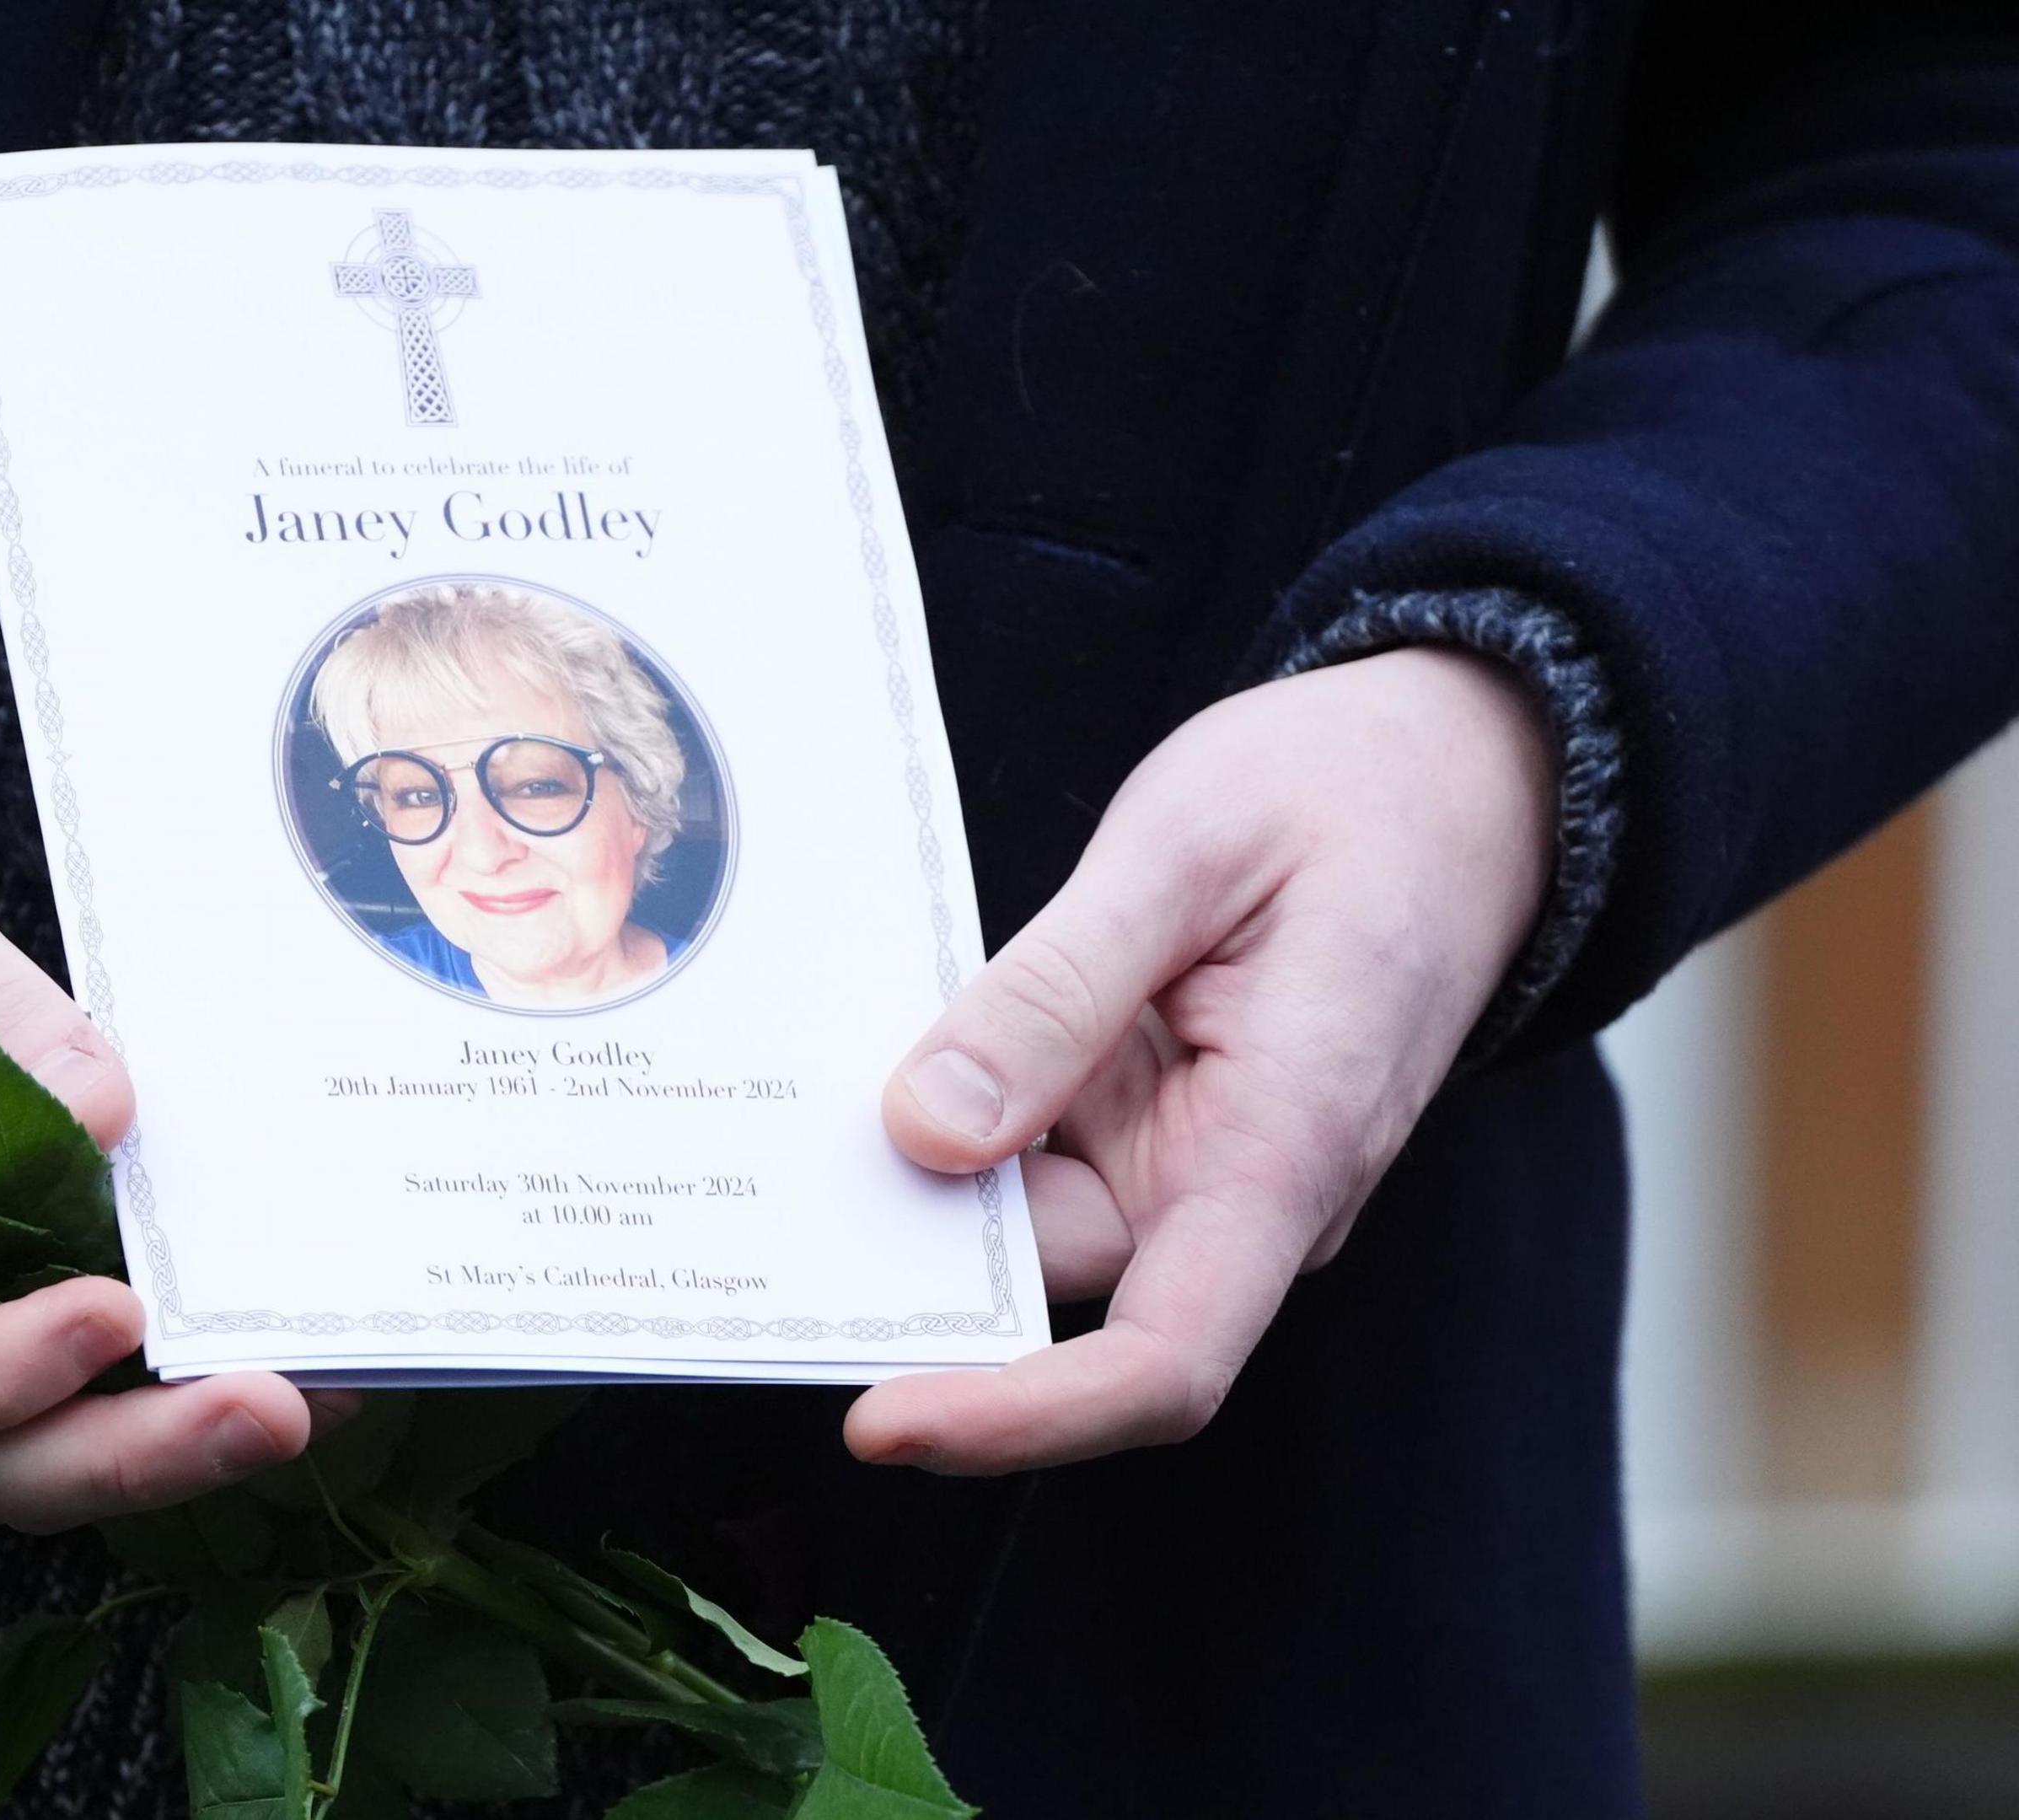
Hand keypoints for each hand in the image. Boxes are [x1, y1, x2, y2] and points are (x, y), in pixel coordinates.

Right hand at [0, 756, 339, 1530]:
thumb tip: (103, 1114)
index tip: (106, 1314)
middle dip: (112, 1451)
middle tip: (263, 1407)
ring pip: (33, 1444)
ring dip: (164, 1442)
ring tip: (314, 1396)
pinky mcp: (9, 1288)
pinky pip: (90, 1376)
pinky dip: (184, 1385)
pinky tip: (310, 1361)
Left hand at [847, 648, 1556, 1473]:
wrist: (1457, 768)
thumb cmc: (1348, 795)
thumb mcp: (1182, 853)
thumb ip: (1055, 992)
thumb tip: (929, 1128)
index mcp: (1285, 1147)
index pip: (1160, 1361)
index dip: (1016, 1415)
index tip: (880, 1420)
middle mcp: (1245, 1192)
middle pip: (1053, 1281)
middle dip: (912, 1256)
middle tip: (758, 1191)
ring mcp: (1203, 1166)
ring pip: (1029, 1216)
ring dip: (923, 1175)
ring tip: (798, 1100)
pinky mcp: (1164, 1128)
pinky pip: (1042, 1155)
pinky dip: (961, 1122)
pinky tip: (879, 1061)